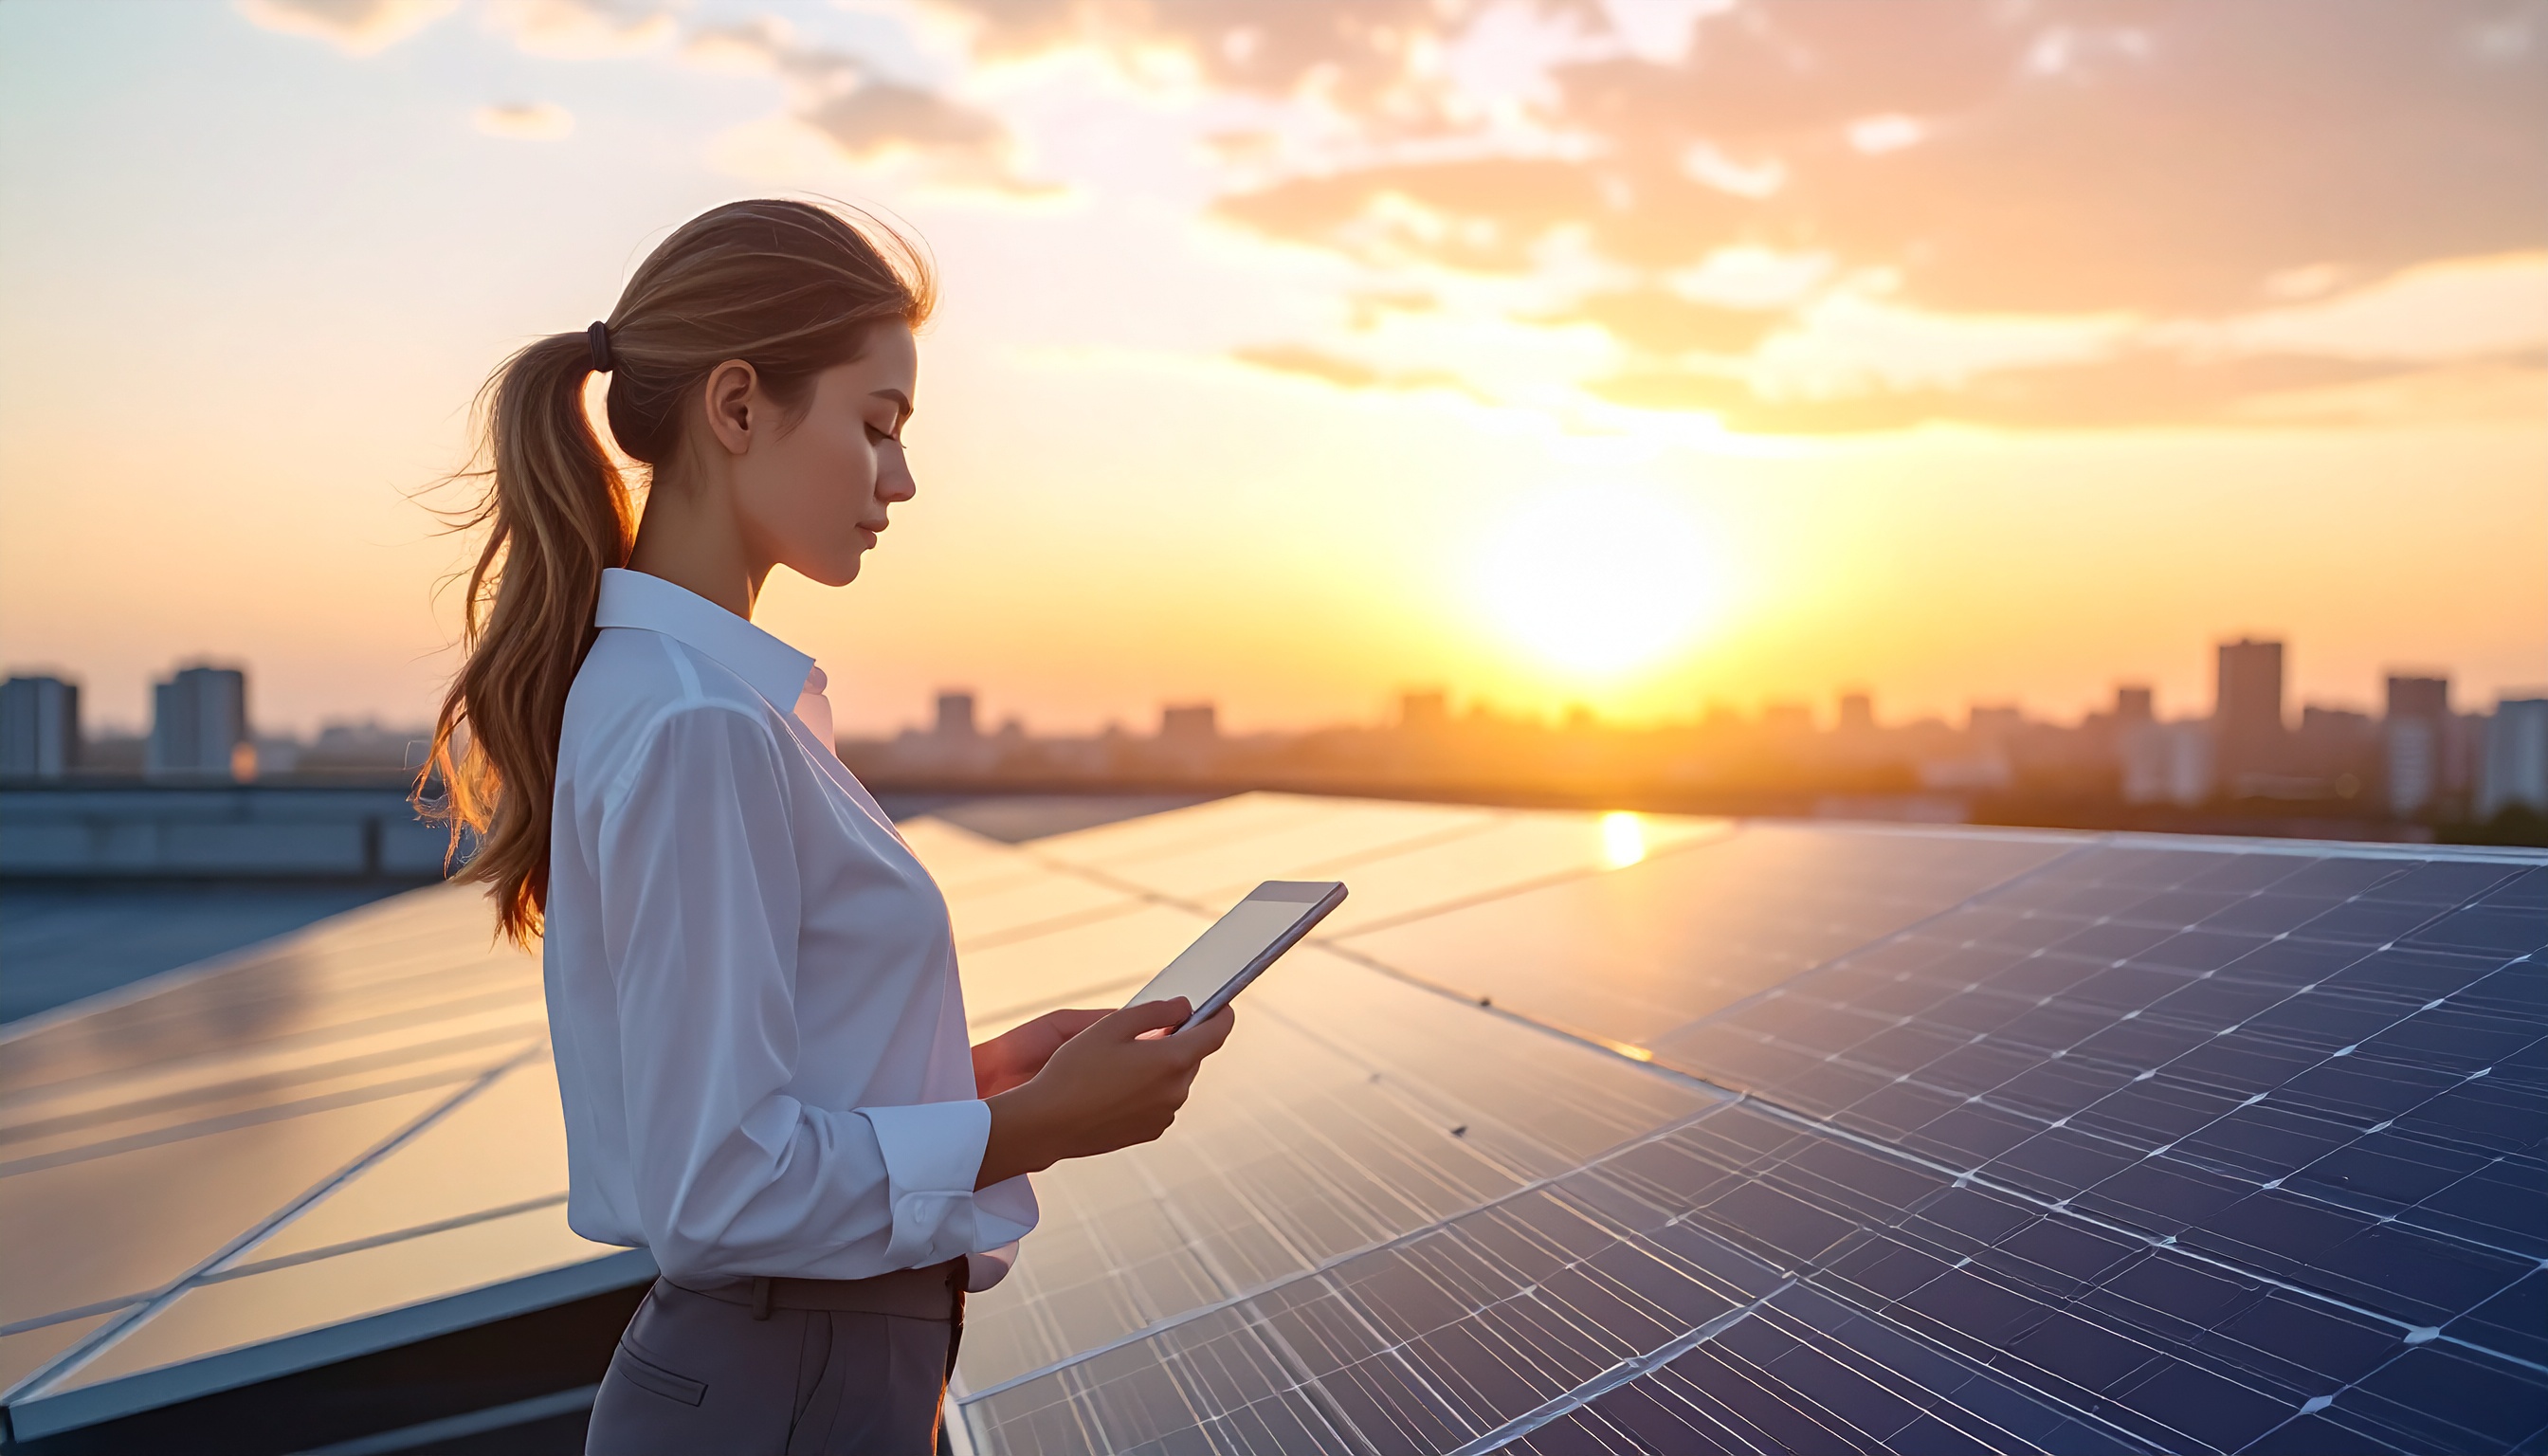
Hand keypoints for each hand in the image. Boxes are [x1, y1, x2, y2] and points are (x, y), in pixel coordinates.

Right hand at [976, 998, 1236, 1187]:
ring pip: (1174, 1079)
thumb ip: (1157, 1011)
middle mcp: (1177, 1090)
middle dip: (1176, 1041)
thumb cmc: (1075, 1072)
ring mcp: (1165, 1114)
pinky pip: (1160, 1101)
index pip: (1217, 1032)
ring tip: (1117, 1064)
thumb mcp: (1113, 1025)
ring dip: (1159, 1067)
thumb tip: (1184, 1007)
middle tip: (1141, 1033)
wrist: (1049, 1123)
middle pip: (1192, 1055)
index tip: (1221, 1005)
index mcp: (1173, 1060)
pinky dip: (1148, 1090)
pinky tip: (1114, 1087)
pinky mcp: (1151, 1131)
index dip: (1222, 1014)